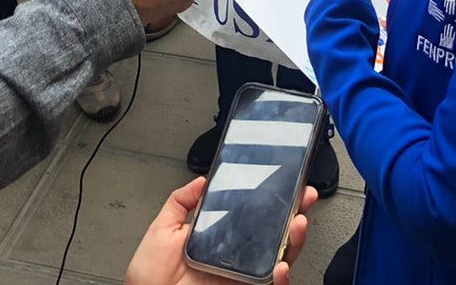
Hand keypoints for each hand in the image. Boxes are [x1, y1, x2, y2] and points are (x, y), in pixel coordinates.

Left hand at [125, 177, 315, 284]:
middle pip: (275, 234)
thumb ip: (180, 202)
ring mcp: (244, 276)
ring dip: (293, 240)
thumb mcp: (162, 229)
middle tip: (304, 196)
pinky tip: (280, 265)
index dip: (272, 200)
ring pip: (280, 258)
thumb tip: (200, 180)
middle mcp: (237, 256)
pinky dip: (281, 278)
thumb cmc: (151, 275)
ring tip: (297, 223)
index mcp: (221, 237)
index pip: (253, 216)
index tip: (284, 182)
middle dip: (295, 213)